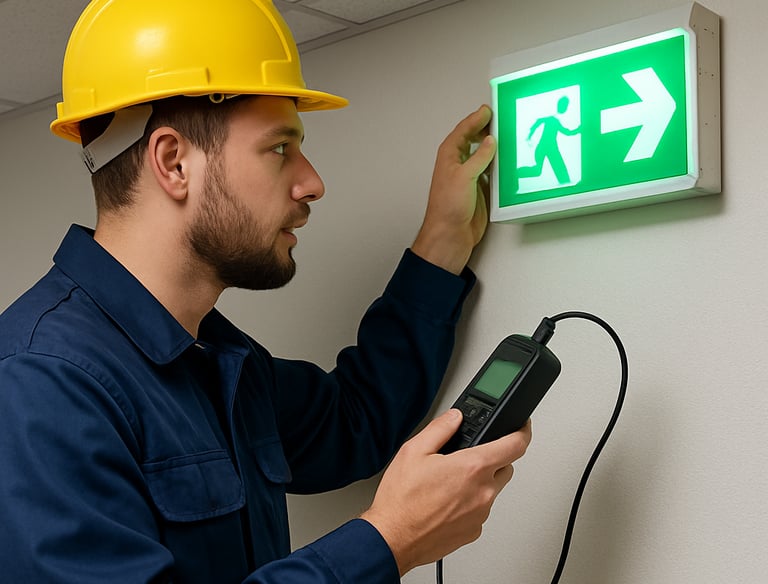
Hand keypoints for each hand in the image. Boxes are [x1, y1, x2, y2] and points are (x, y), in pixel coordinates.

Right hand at [360, 409, 531, 574]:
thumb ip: (440, 428)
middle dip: (493, 458)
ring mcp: (480, 514)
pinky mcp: (474, 531)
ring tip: (449, 482)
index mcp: (472, 468)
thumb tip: (455, 417)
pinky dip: (471, 502)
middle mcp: (483, 492)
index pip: (515, 445)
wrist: (392, 538)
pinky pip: (481, 509)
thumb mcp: (414, 451)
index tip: (522, 427)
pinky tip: (447, 501)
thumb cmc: (401, 500)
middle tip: (467, 457)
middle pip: (506, 467)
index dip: (523, 431)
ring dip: (480, 481)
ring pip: (493, 489)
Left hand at [411, 105, 496, 274]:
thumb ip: (479, 157)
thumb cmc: (448, 207)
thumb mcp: (464, 176)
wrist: (451, 235)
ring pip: (484, 156)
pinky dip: (501, 167)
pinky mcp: (480, 190)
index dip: (476, 119)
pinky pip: (493, 173)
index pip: (463, 131)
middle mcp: (458, 164)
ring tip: (510, 137)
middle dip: (486, 130)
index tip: (489, 110)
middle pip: (474, 141)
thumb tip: (491, 141)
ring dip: (495, 148)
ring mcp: (470, 177)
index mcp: (449, 156)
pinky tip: (510, 162)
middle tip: (502, 119)